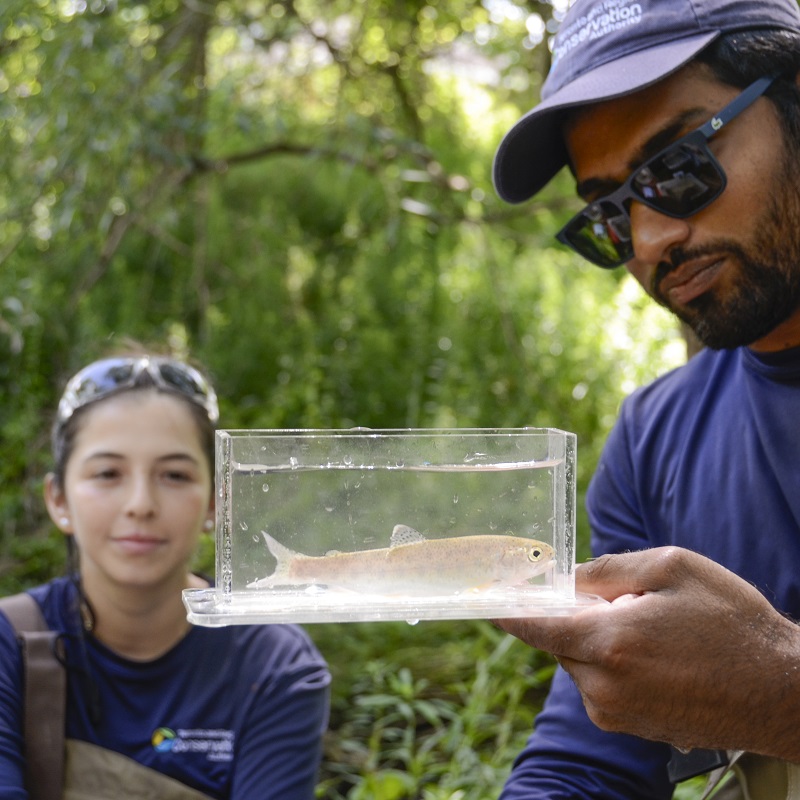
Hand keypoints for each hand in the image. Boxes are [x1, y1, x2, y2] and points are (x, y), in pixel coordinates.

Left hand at [495, 547, 799, 759]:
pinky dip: (614, 663)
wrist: (780, 691)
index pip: (534, 626)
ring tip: (655, 633)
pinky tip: (659, 658)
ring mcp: (616, 713)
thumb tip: (561, 578)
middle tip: (625, 602)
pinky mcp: (629, 727)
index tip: (483, 597)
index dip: (507, 609)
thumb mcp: (672, 568)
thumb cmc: (731, 622)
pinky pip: (599, 683)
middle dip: (577, 616)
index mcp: (609, 643)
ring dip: (599, 640)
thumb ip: (606, 570)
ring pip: (579, 660)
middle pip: (558, 639)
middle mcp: (603, 686)